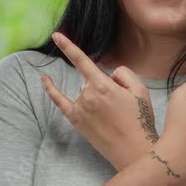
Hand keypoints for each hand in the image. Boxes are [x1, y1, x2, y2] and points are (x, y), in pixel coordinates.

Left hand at [42, 32, 159, 171]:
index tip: (56, 35)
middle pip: (91, 80)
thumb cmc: (140, 120)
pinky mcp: (76, 121)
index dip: (68, 46)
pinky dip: (51, 89)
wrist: (135, 150)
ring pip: (84, 92)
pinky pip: (60, 101)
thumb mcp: (140, 90)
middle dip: (105, 87)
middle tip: (122, 108)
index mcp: (103, 85)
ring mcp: (80, 109)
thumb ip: (123, 73)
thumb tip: (109, 75)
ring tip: (113, 117)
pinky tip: (45, 79)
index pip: (81, 60)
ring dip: (96, 97)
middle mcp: (87, 95)